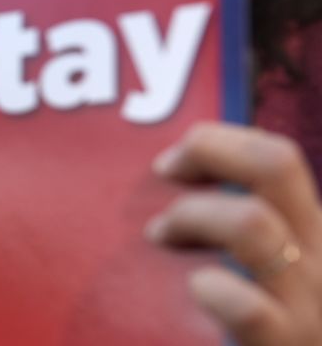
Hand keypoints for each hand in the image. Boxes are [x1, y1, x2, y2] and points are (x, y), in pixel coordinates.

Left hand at [147, 122, 321, 344]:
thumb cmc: (257, 339)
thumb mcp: (262, 280)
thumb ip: (231, 238)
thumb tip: (174, 183)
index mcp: (313, 242)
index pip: (278, 157)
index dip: (220, 141)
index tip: (170, 161)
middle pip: (276, 165)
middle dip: (209, 151)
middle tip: (162, 174)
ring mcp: (312, 310)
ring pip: (253, 223)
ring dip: (192, 217)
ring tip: (160, 238)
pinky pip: (251, 309)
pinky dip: (213, 289)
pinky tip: (198, 292)